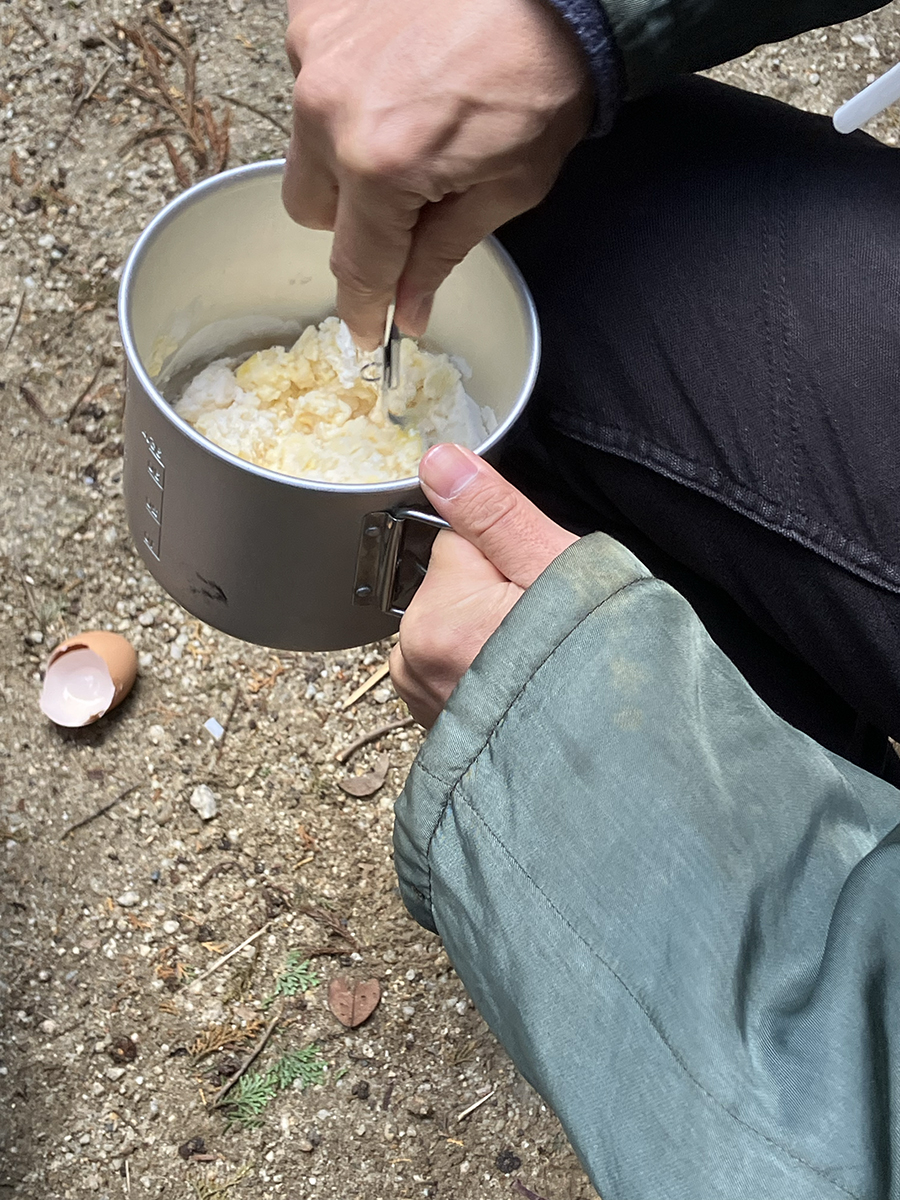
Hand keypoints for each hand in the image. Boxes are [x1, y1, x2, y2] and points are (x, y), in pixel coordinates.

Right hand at [283, 0, 591, 345]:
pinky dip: (346, 89)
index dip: (364, 307)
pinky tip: (396, 74)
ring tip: (406, 121)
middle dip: (355, 219)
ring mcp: (315, 53)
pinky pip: (311, 78)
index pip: (356, 265)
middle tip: (407, 200)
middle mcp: (329, 111)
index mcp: (381, 166)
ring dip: (345, 151)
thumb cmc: (542, 75)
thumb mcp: (506, 188)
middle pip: (313, 208)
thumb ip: (442, 253)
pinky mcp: (315, 9)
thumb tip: (408, 308)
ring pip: (305, 145)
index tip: (368, 331)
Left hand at [390, 444, 577, 726]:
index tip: (541, 585)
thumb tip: (440, 462)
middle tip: (549, 631)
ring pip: (457, 624)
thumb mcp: (556, 571)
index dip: (508, 554)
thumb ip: (494, 513)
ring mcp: (422, 695)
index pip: (459, 540)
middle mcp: (413, 658)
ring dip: (493, 636)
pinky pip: (458, 667)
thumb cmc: (596, 672)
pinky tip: (527, 686)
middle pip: (455, 584)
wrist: (618, 763)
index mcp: (436, 614)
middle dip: (498, 597)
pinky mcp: (435, 721)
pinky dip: (487, 671)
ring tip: (542, 664)